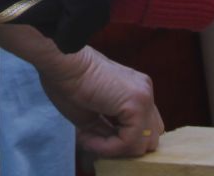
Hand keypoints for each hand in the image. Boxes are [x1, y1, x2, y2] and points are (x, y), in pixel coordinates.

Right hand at [37, 45, 163, 160]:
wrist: (63, 63)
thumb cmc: (68, 83)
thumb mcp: (91, 116)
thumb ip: (108, 131)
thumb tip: (112, 150)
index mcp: (136, 93)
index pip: (144, 129)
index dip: (122, 140)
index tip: (93, 139)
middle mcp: (145, 93)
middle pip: (150, 137)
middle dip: (123, 146)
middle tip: (95, 142)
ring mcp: (145, 96)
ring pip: (144, 143)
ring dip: (115, 148)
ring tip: (88, 139)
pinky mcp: (138, 103)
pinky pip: (131, 140)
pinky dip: (109, 147)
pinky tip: (88, 137)